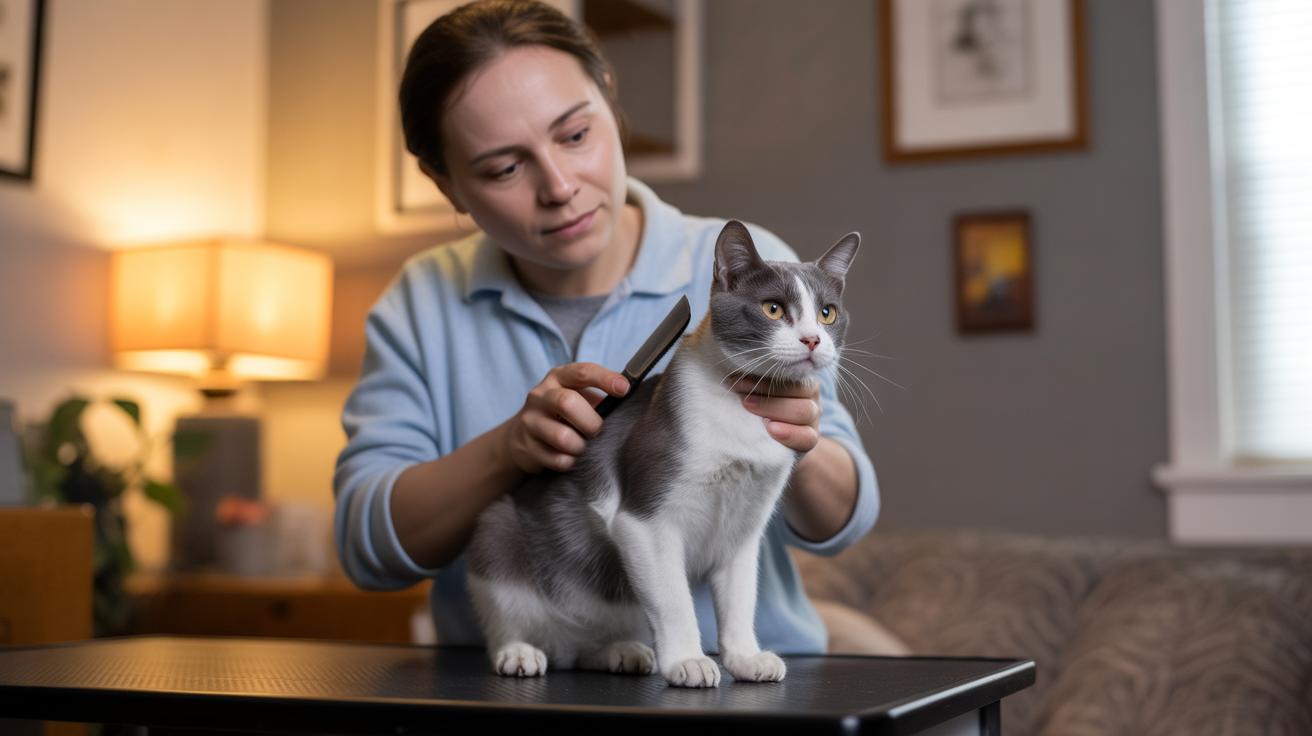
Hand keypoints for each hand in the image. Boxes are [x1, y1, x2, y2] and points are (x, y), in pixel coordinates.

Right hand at [501, 362, 628, 473]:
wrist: (520, 435)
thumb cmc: (561, 414)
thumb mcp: (577, 397)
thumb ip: (599, 399)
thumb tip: (630, 405)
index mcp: (558, 378)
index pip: (582, 372)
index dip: (605, 379)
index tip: (625, 389)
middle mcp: (540, 395)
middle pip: (567, 403)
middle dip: (590, 422)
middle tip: (596, 431)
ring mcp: (530, 421)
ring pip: (562, 437)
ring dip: (580, 446)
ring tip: (581, 447)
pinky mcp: (526, 446)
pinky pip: (557, 459)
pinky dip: (570, 462)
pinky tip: (569, 457)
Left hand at [732, 377, 821, 452]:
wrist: (768, 443)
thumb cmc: (757, 410)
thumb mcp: (757, 393)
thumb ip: (754, 382)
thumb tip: (733, 372)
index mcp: (800, 379)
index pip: (789, 373)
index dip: (763, 378)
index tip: (737, 381)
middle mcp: (811, 397)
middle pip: (799, 390)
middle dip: (767, 393)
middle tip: (743, 398)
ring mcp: (814, 419)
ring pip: (804, 411)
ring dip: (775, 409)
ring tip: (751, 411)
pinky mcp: (811, 439)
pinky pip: (808, 437)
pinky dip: (789, 433)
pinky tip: (771, 430)